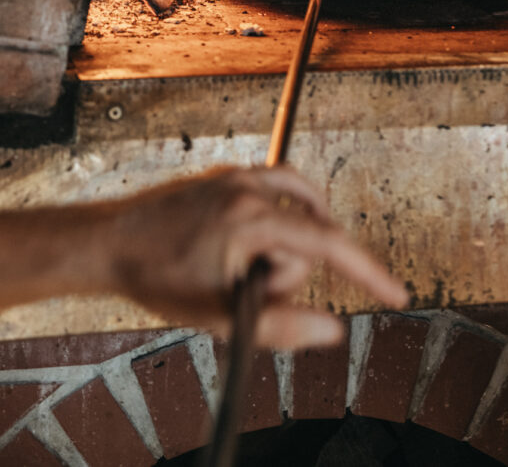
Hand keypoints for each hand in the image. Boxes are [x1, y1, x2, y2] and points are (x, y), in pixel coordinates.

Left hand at [106, 166, 407, 348]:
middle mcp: (248, 187)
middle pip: (308, 238)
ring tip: (243, 273)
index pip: (327, 244)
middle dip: (288, 274)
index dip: (368, 273)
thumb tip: (335, 331)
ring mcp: (236, 177)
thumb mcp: (218, 316)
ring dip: (287, 246)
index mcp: (250, 218)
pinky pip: (277, 191)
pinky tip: (253, 248)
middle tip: (241, 291)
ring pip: (298, 212)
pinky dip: (281, 218)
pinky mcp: (225, 177)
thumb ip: (281, 328)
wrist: (108, 243)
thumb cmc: (156, 279)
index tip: (398, 297)